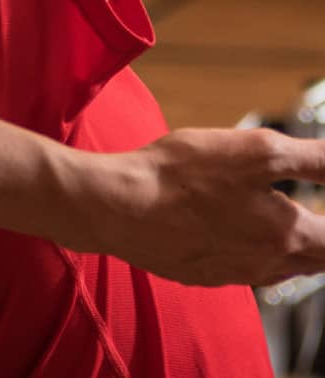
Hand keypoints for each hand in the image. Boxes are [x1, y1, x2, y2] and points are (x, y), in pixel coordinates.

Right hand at [88, 127, 324, 285]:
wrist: (120, 207)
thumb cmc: (181, 176)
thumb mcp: (256, 151)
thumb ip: (313, 159)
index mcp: (289, 235)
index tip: (323, 195)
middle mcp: (268, 263)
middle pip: (316, 259)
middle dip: (322, 236)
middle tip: (313, 213)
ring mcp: (233, 272)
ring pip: (281, 267)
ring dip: (293, 248)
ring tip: (288, 225)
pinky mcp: (202, 272)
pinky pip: (243, 269)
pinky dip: (254, 253)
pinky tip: (238, 233)